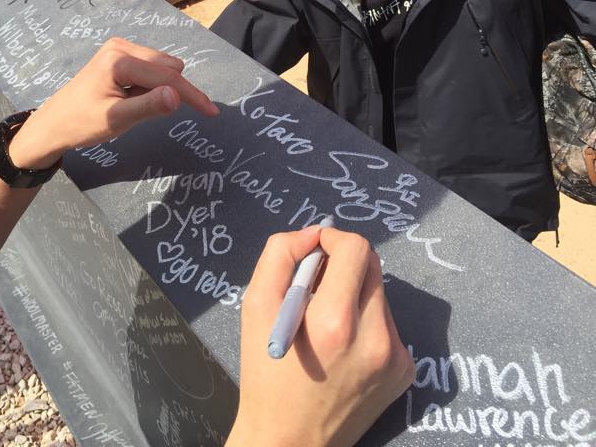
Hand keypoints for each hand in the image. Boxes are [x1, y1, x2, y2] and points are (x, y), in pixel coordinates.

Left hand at [8, 37, 217, 168]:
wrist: (54, 123)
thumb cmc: (82, 124)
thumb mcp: (117, 121)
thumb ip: (148, 107)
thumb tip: (177, 95)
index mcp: (120, 60)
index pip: (168, 77)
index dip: (193, 95)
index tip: (212, 112)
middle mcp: (121, 46)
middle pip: (168, 68)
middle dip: (170, 92)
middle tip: (144, 114)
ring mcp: (119, 47)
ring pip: (161, 67)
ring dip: (157, 89)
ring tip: (132, 106)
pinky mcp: (119, 53)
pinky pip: (150, 68)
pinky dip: (149, 85)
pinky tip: (129, 98)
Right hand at [227, 227, 414, 446]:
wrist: (290, 443)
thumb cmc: (266, 373)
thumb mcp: (255, 306)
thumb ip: (280, 256)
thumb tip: (314, 233)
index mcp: (335, 321)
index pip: (355, 248)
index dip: (332, 239)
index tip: (314, 251)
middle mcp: (375, 338)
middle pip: (372, 266)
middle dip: (343, 265)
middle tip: (316, 287)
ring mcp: (395, 357)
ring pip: (379, 293)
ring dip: (355, 294)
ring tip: (327, 324)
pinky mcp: (405, 371)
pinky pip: (388, 324)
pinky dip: (366, 322)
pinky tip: (344, 348)